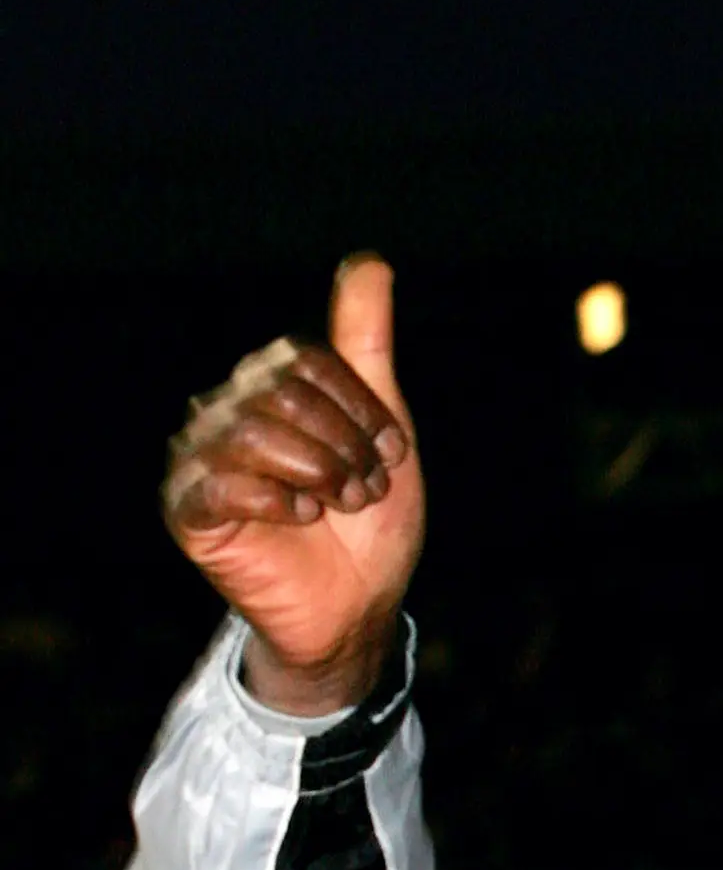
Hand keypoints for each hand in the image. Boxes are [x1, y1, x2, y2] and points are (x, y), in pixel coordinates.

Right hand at [162, 255, 422, 714]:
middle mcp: (225, 407)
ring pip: (256, 432)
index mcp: (268, 383)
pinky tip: (300, 521)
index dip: (359, 407)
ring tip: (334, 508)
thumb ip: (365, 347)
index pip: (306, 357)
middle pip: (283, 391)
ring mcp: (200, 457)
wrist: (355, 608)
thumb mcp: (380, 426)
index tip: (388, 454)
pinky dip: (278, 502)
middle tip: (361, 492)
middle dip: (343, 446)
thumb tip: (367, 261)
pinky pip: (224, 482)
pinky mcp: (187, 508)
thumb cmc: (364, 523)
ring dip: (318, 474)